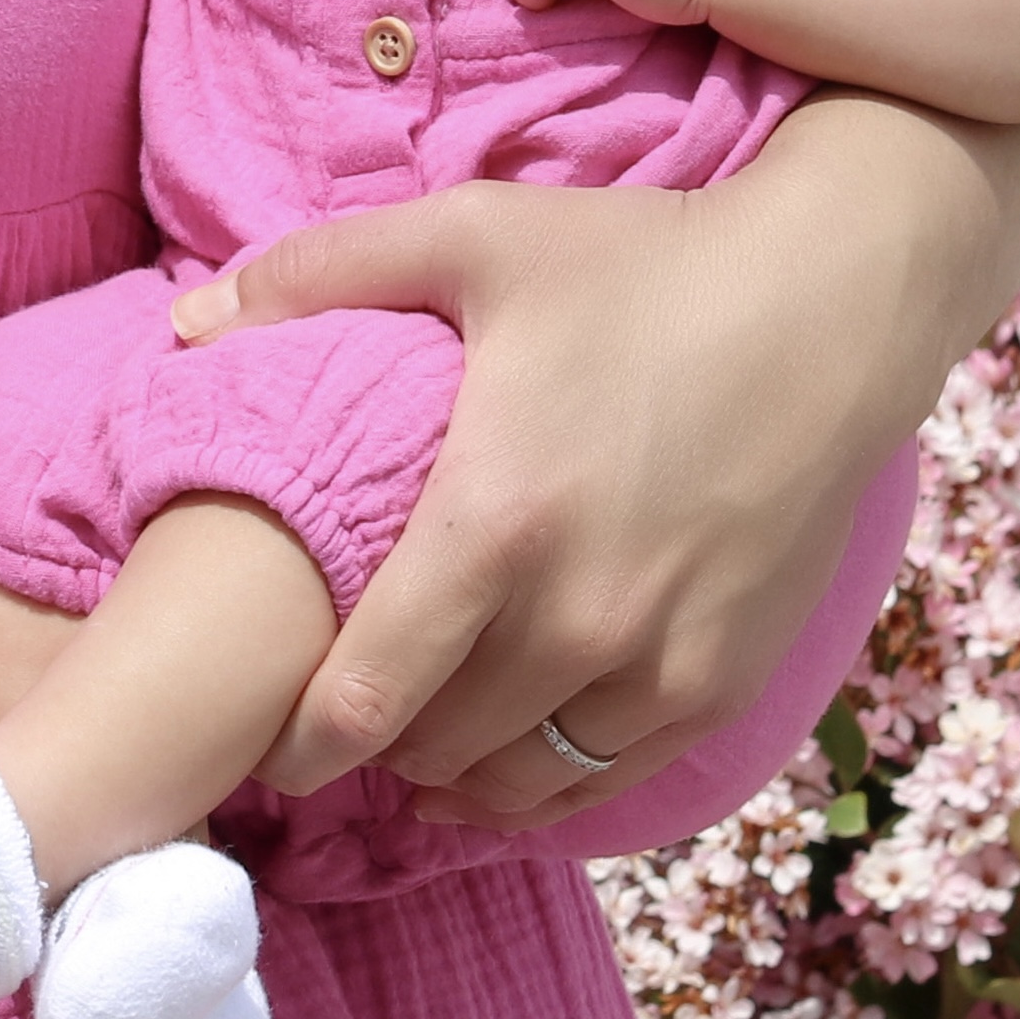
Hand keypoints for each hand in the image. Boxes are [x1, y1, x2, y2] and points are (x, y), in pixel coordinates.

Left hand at [167, 141, 970, 831]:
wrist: (834, 300)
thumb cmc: (643, 263)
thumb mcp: (477, 238)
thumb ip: (322, 274)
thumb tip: (185, 322)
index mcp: (494, 521)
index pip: (359, 702)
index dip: (299, 741)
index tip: (271, 733)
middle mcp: (576, 616)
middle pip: (431, 751)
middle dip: (378, 744)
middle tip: (347, 711)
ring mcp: (658, 659)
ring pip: (517, 781)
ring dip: (460, 770)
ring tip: (426, 730)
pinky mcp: (722, 678)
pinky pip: (605, 777)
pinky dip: (549, 773)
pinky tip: (520, 734)